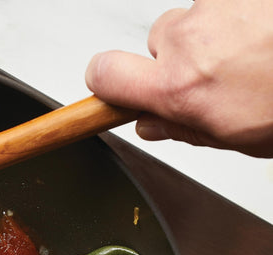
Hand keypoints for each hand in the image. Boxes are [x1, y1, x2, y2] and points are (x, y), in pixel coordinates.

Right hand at [85, 0, 272, 156]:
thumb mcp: (239, 136)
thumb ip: (186, 128)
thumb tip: (153, 123)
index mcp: (179, 88)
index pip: (103, 75)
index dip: (105, 82)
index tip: (113, 89)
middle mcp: (190, 41)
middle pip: (157, 42)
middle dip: (182, 59)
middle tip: (222, 78)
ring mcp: (217, 6)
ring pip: (196, 20)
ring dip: (219, 36)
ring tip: (259, 55)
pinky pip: (229, 4)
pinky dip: (246, 17)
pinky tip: (267, 37)